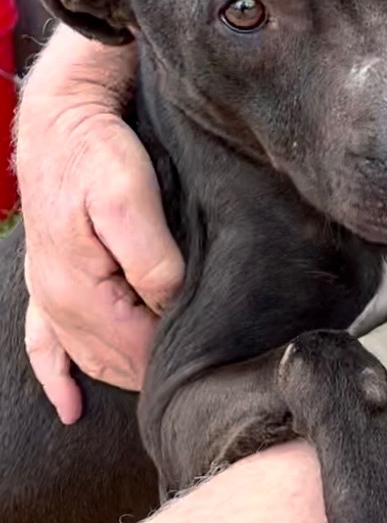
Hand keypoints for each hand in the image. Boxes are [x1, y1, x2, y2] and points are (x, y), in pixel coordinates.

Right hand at [16, 29, 183, 423]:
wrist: (63, 117)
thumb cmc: (97, 152)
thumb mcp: (129, 198)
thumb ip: (151, 259)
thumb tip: (170, 307)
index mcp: (80, 289)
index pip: (135, 347)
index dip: (171, 357)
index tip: (208, 358)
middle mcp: (57, 301)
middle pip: (113, 358)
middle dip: (151, 370)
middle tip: (196, 372)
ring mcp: (47, 293)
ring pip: (87, 355)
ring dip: (119, 373)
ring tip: (157, 391)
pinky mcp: (46, 278)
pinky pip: (42, 343)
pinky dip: (56, 376)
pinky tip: (68, 404)